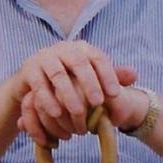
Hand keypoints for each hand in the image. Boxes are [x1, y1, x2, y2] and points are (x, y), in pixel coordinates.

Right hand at [10, 42, 133, 149]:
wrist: (34, 82)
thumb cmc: (69, 81)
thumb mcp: (90, 79)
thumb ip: (111, 76)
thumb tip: (134, 74)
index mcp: (81, 49)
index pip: (98, 57)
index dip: (108, 74)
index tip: (115, 94)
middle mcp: (63, 49)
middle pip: (78, 62)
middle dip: (89, 83)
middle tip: (98, 102)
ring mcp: (44, 57)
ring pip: (58, 74)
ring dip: (68, 94)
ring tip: (78, 112)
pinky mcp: (28, 70)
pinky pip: (39, 85)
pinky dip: (48, 100)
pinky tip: (57, 114)